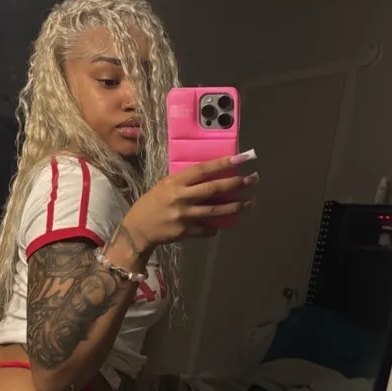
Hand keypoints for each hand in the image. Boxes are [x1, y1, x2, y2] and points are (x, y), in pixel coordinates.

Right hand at [124, 152, 257, 248]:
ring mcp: (184, 216)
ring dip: (235, 206)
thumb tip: (209, 174)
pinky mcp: (186, 232)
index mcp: (175, 182)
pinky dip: (216, 226)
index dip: (222, 163)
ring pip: (216, 211)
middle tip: (253, 179)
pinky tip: (224, 223)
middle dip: (236, 183)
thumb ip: (184, 181)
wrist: (138, 228)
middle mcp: (181, 197)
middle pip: (213, 189)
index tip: (240, 158)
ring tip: (250, 202)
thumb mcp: (165, 186)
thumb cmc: (152, 203)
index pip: (202, 170)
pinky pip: (207, 229)